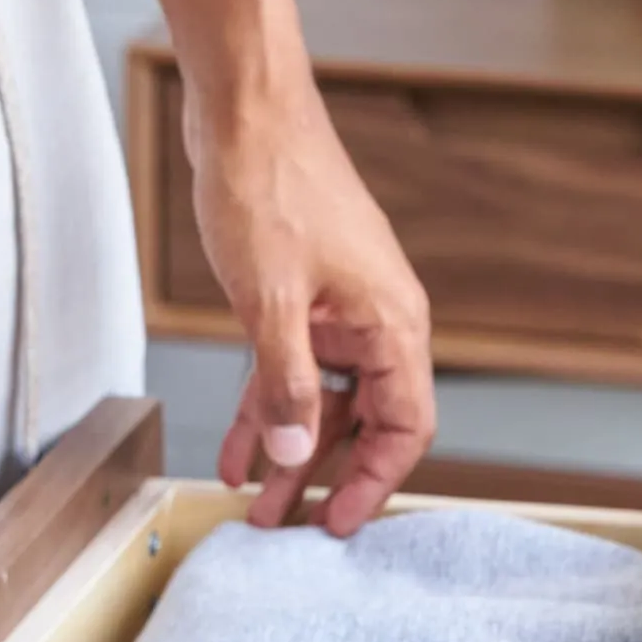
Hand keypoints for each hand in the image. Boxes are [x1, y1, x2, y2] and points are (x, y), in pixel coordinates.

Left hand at [186, 86, 435, 533]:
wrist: (242, 111)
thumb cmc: (268, 186)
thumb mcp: (270, 304)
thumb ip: (286, 388)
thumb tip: (298, 458)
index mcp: (391, 323)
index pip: (405, 427)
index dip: (374, 483)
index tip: (336, 525)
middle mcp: (374, 322)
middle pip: (363, 425)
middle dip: (323, 480)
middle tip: (285, 530)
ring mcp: (337, 312)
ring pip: (321, 406)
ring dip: (289, 456)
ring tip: (255, 508)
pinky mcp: (300, 301)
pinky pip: (288, 375)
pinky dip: (264, 415)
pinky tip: (236, 455)